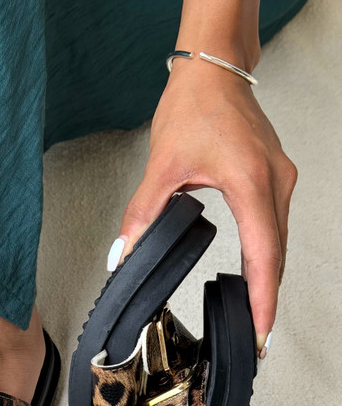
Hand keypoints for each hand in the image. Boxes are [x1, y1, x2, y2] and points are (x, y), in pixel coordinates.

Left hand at [111, 59, 297, 355]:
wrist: (214, 69)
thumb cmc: (194, 106)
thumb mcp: (162, 164)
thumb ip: (143, 212)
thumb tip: (125, 253)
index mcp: (251, 181)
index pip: (263, 254)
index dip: (262, 297)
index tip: (260, 330)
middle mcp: (275, 182)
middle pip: (276, 254)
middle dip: (267, 298)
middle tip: (255, 336)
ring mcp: (281, 178)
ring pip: (279, 241)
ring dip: (268, 277)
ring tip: (255, 312)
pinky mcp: (276, 175)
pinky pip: (277, 224)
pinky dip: (268, 254)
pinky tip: (256, 271)